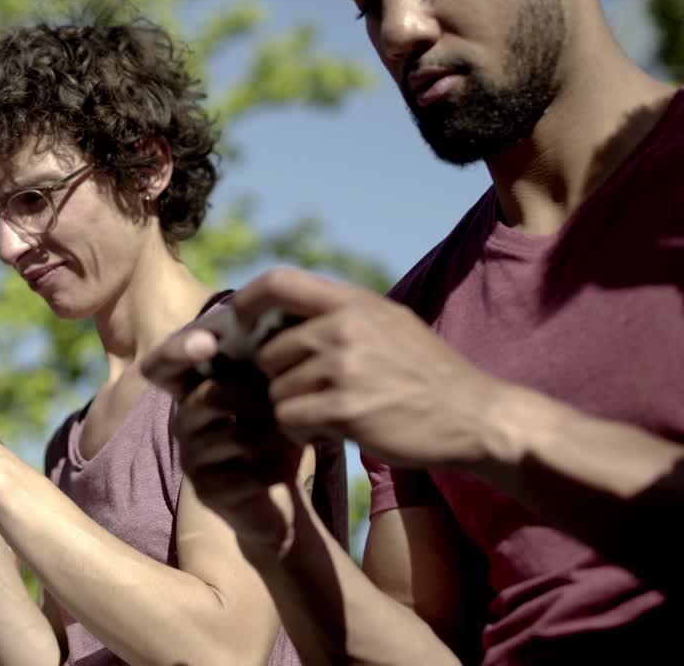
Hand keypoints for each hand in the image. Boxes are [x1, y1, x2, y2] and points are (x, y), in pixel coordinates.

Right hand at [142, 311, 308, 554]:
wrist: (281, 481)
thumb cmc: (275, 421)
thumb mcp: (270, 384)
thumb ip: (263, 353)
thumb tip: (276, 309)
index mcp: (192, 387)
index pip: (162, 363)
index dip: (178, 350)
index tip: (209, 342)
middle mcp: (182, 419)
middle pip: (213, 396)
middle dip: (259, 397)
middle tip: (291, 400)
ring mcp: (192, 457)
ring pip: (236, 436)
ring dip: (276, 434)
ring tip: (298, 434)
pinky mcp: (209, 491)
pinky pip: (245, 475)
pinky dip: (275, 468)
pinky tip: (287, 466)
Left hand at [149, 267, 509, 468]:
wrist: (476, 417)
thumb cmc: (427, 374)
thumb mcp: (388, 324)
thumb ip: (338, 315)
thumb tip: (277, 316)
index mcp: (353, 301)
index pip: (277, 281)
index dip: (246, 302)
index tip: (238, 325)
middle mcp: (345, 327)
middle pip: (269, 351)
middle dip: (279, 378)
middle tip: (308, 394)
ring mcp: (345, 367)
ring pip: (277, 390)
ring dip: (293, 409)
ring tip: (329, 414)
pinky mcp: (345, 409)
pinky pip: (289, 419)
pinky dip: (301, 432)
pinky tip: (328, 431)